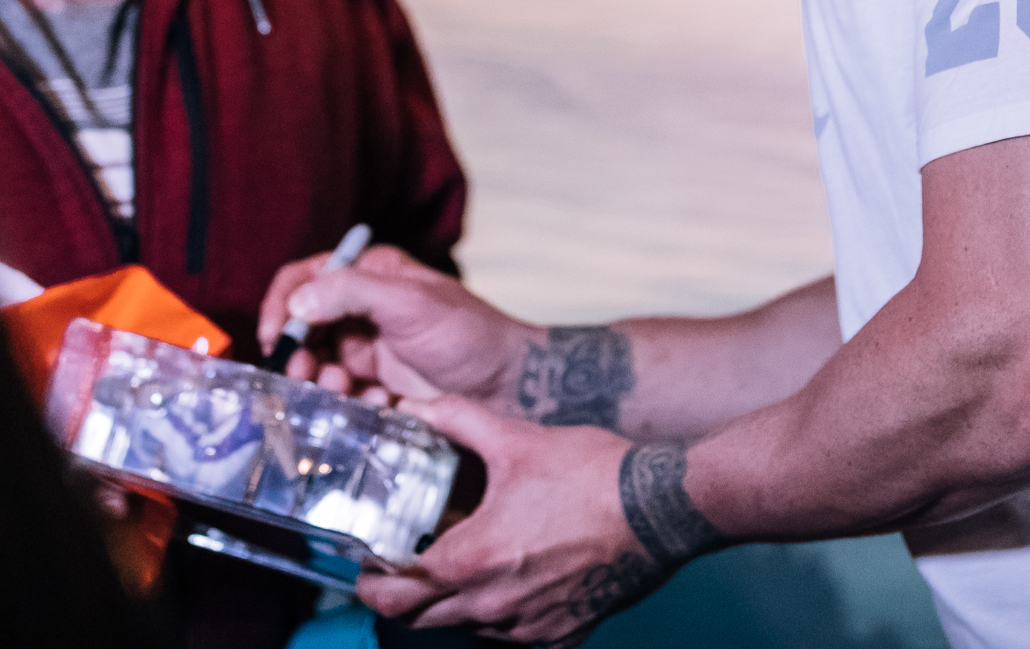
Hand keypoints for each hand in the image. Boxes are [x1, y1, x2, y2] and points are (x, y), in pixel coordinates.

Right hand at [255, 245, 533, 407]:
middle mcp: (363, 307)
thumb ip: (352, 292)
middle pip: (302, 326)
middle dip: (298, 353)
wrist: (509, 387)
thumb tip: (298, 300)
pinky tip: (378, 405)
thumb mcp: (411, 303)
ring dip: (321, 381)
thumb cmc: (469, 334)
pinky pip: (342, 394)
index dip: (281, 303)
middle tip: (304, 377)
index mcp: (370, 273)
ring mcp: (369, 347)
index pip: (306, 276)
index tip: (275, 337)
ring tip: (343, 391)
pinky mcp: (377, 384)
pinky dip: (349, 402)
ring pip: (317, 364)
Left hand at [359, 397, 667, 645]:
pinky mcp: (563, 634)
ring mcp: (531, 627)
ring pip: (468, 628)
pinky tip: (514, 577)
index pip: (396, 594)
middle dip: (404, 596)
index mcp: (474, 559)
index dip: (371, 583)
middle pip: (422, 620)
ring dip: (454, 604)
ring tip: (464, 562)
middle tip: (403, 564)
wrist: (662, 509)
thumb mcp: (517, 438)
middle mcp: (496, 605)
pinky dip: (502, 614)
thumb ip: (457, 419)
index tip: (367, 565)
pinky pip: (514, 636)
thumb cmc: (594, 476)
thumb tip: (415, 404)